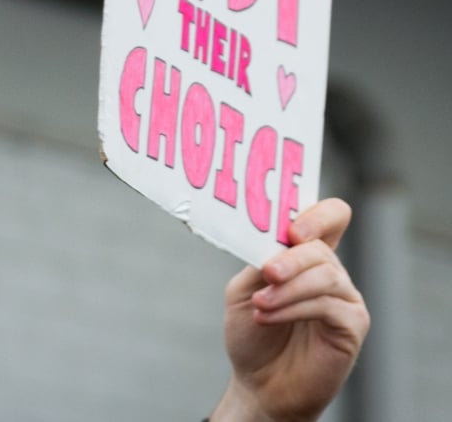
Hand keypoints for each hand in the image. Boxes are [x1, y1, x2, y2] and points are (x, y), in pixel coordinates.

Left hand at [210, 198, 369, 421]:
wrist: (257, 383)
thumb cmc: (251, 333)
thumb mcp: (244, 289)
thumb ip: (259, 261)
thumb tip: (275, 241)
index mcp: (305, 255)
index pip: (331, 217)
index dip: (318, 214)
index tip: (292, 229)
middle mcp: (330, 272)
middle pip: (322, 247)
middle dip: (292, 257)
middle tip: (267, 272)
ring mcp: (345, 297)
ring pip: (326, 275)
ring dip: (288, 288)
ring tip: (260, 304)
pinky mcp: (353, 324)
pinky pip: (329, 305)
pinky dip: (293, 308)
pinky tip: (268, 316)